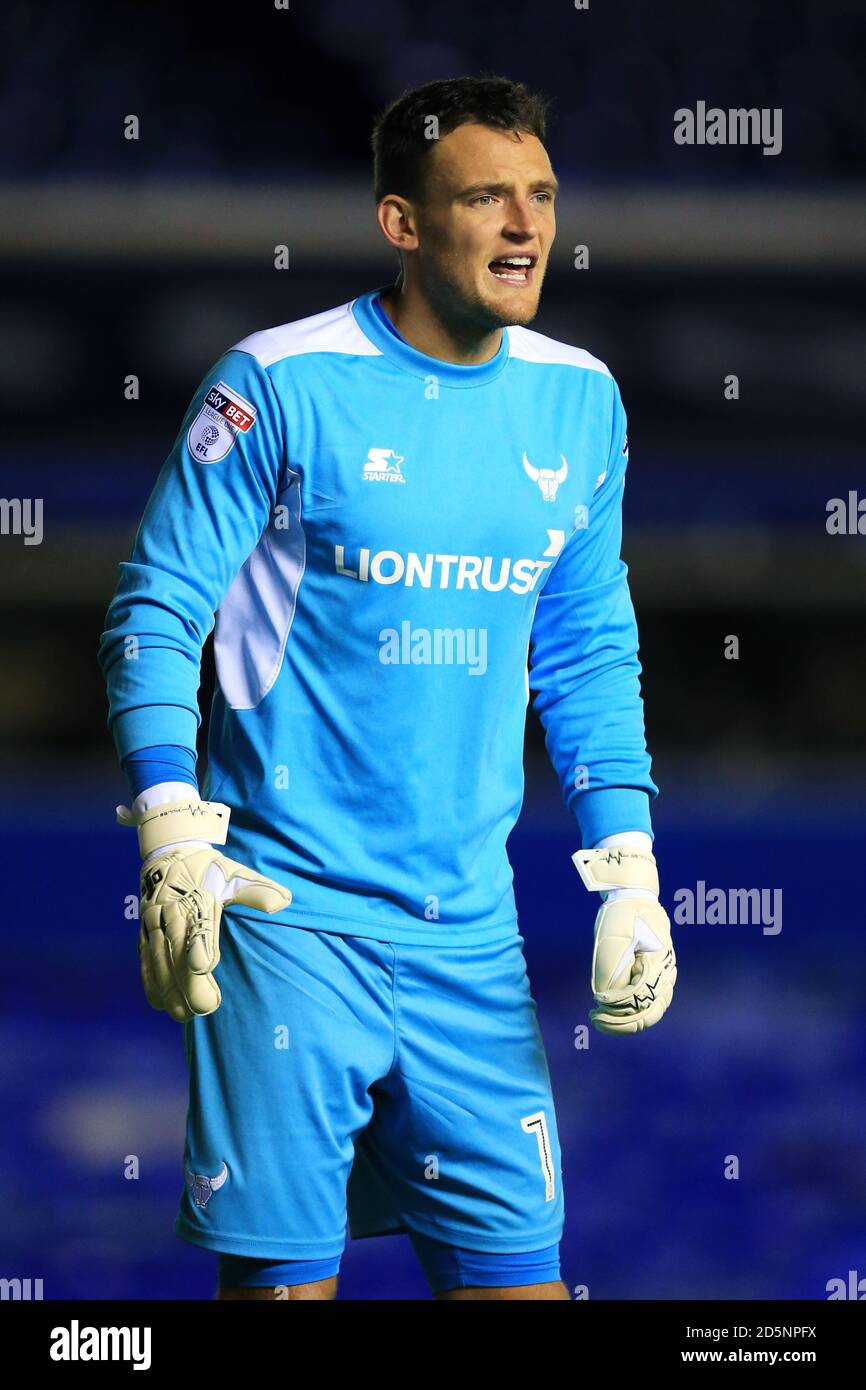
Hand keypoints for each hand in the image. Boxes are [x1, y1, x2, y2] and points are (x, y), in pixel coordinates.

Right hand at [138, 843, 291, 1021]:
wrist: (169, 854)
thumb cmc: (209, 870)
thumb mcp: (234, 873)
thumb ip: (256, 890)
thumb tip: (283, 902)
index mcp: (195, 897)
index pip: (197, 924)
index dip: (199, 945)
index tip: (204, 966)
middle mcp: (170, 912)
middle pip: (176, 950)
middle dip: (186, 981)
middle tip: (202, 1008)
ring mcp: (154, 924)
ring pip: (158, 959)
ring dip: (168, 988)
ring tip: (182, 1015)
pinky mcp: (144, 933)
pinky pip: (145, 959)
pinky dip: (150, 982)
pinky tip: (159, 1004)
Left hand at [589, 892, 675, 1033]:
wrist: (635, 899)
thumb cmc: (623, 917)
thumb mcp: (614, 939)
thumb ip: (611, 970)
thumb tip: (605, 999)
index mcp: (657, 965)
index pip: (638, 1000)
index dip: (616, 1009)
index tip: (595, 1006)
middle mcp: (665, 976)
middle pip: (648, 1014)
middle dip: (619, 1023)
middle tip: (594, 1018)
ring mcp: (664, 978)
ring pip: (650, 1013)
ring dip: (624, 1022)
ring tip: (600, 1019)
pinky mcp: (657, 979)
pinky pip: (648, 1005)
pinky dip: (630, 1014)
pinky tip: (611, 1012)